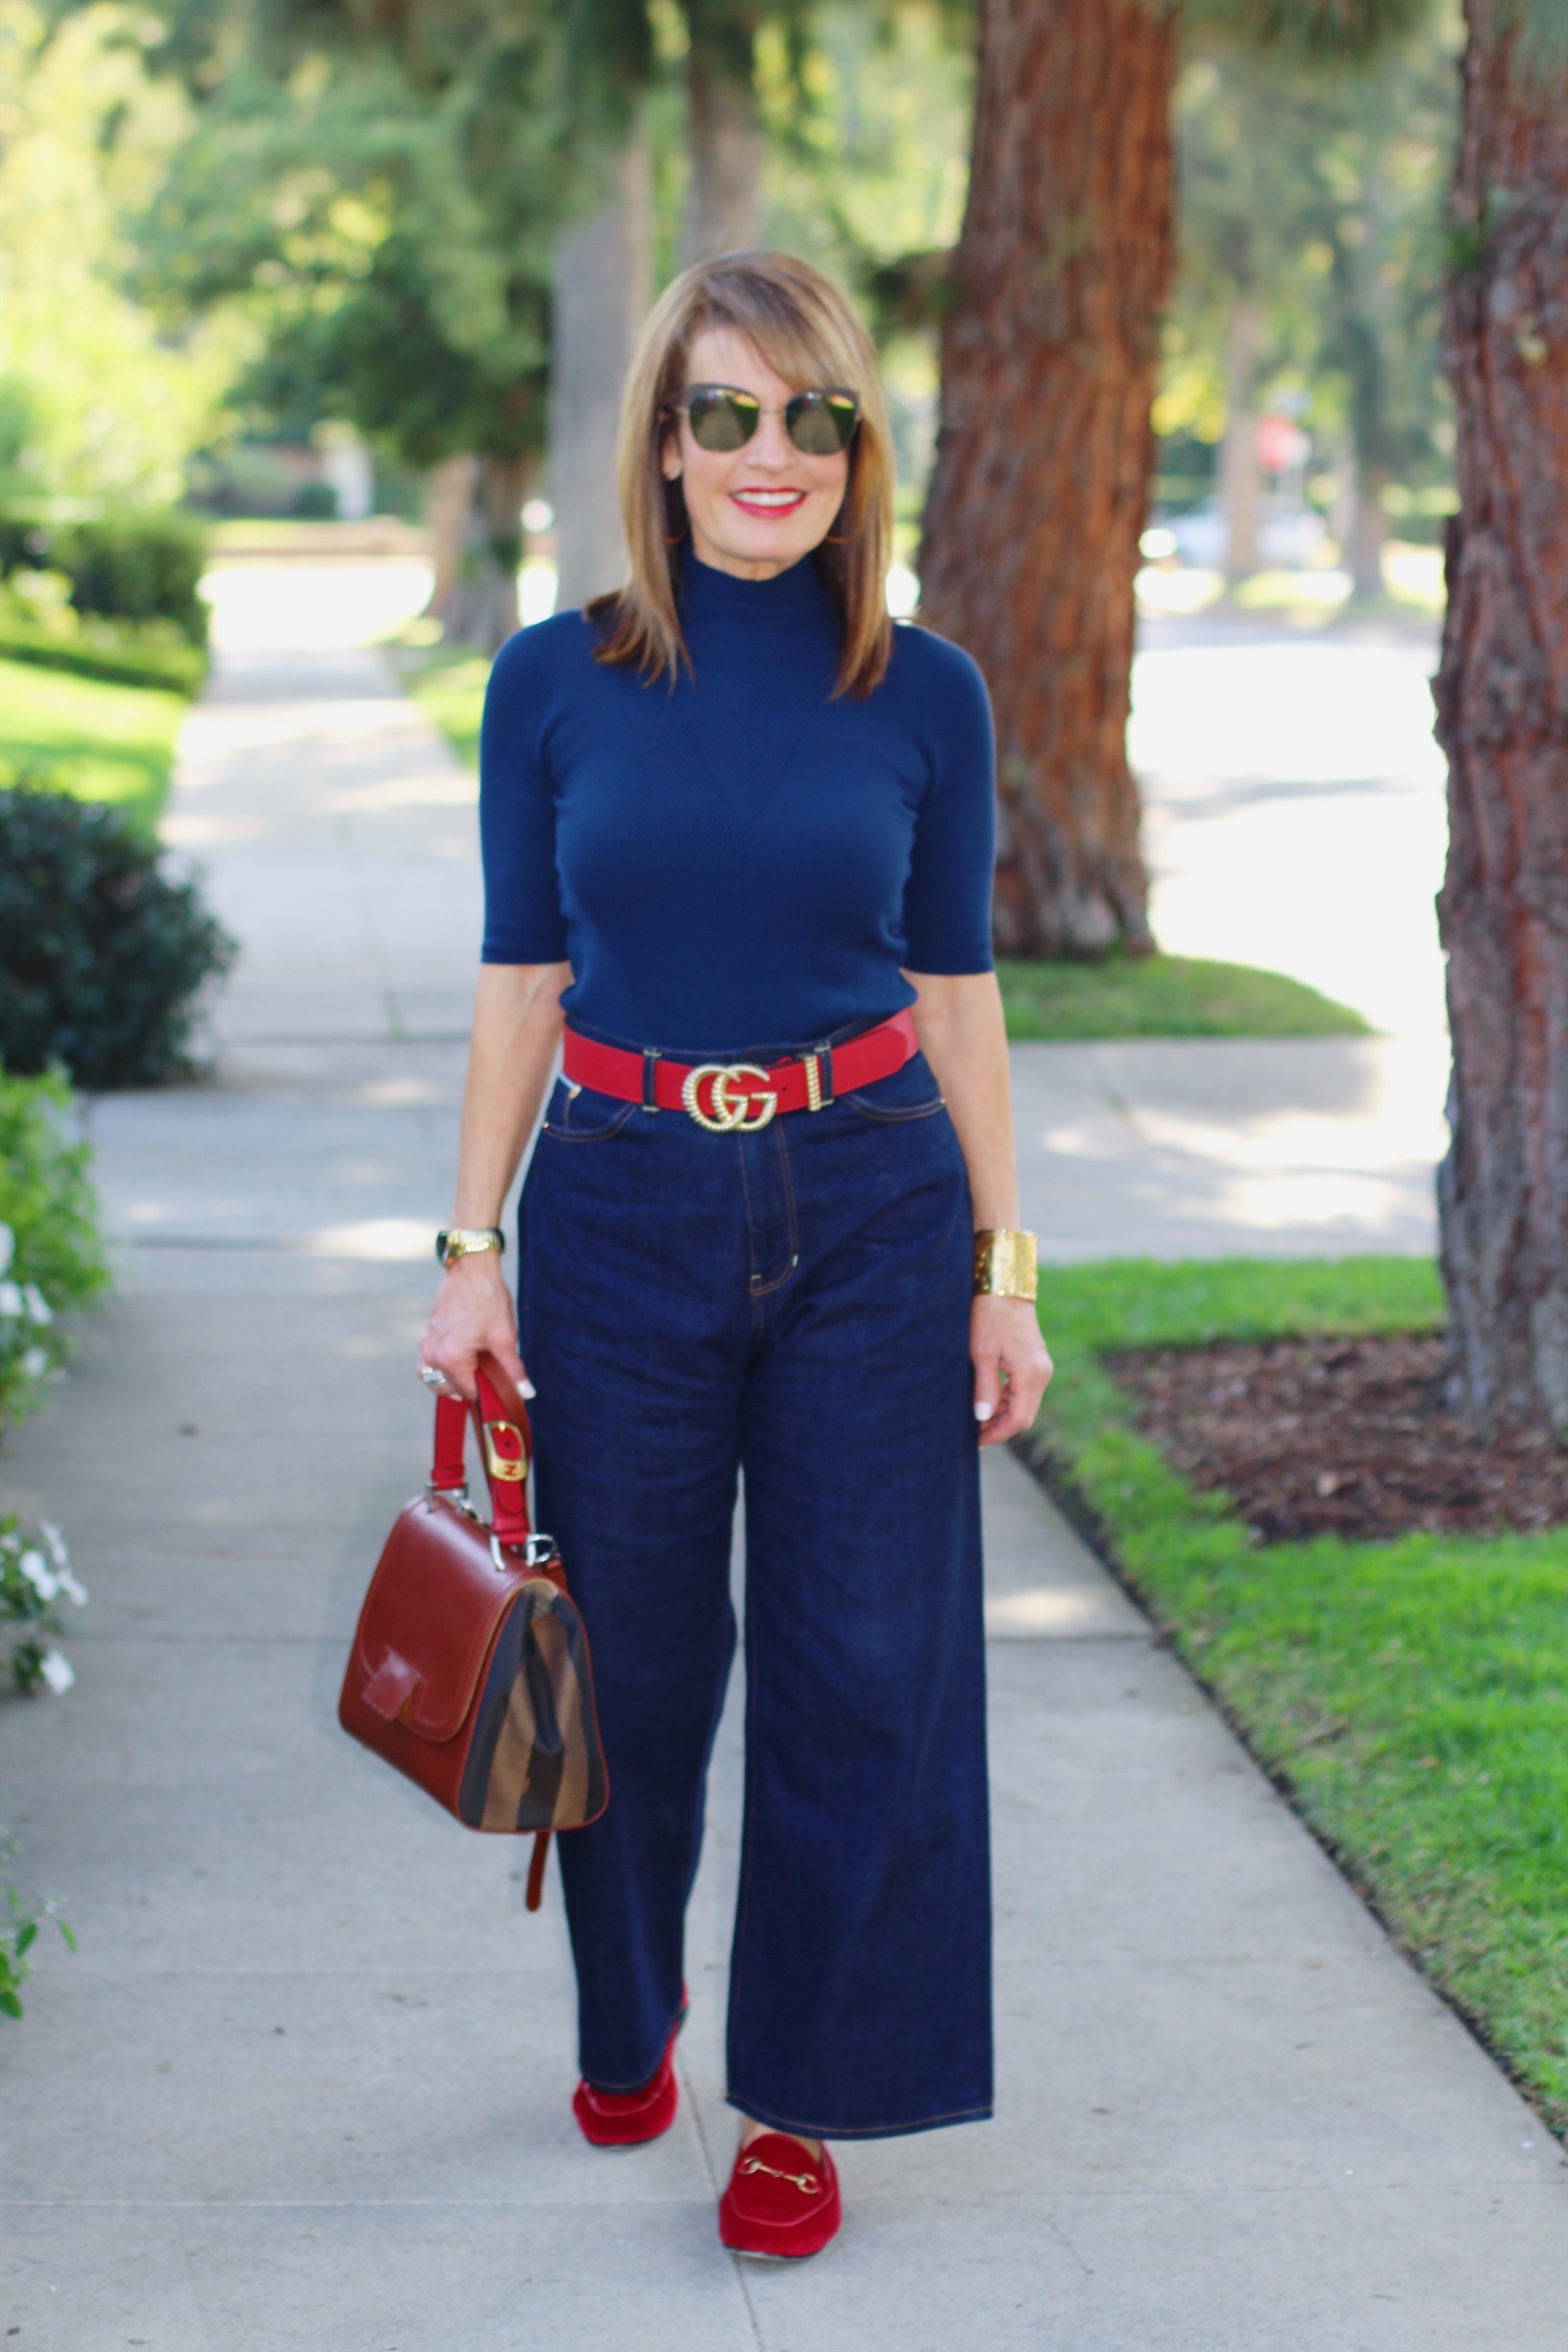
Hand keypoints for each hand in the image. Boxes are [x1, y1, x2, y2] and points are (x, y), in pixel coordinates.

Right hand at [418, 1253, 530, 1403]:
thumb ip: (513, 1370)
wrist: (472, 1267)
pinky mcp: (426, 1334)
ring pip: (435, 1377)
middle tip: (491, 1375)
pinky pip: (430, 1362)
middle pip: (449, 1388)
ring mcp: (426, 1344)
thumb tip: (527, 1393)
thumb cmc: (488, 1299)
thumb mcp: (505, 1337)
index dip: (487, 1394)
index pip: (468, 1393)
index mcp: (450, 1359)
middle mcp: (432, 1354)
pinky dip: (445, 1366)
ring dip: (453, 1380)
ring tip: (476, 1368)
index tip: (501, 1390)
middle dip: (470, 1386)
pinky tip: (466, 1354)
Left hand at [970, 1294, 1051, 1447]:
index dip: (997, 1433)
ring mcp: (1041, 1367)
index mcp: (1031, 1374)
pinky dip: (1007, 1399)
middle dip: (1000, 1427)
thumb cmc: (990, 1317)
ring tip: (976, 1418)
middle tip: (974, 1432)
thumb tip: (982, 1418)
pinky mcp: (1035, 1361)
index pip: (1019, 1419)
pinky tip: (987, 1400)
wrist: (1004, 1287)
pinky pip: (1023, 1390)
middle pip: (1024, 1415)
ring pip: (1024, 1404)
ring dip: (1002, 1413)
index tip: (976, 1440)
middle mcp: (1041, 1374)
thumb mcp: (982, 1355)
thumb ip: (985, 1389)